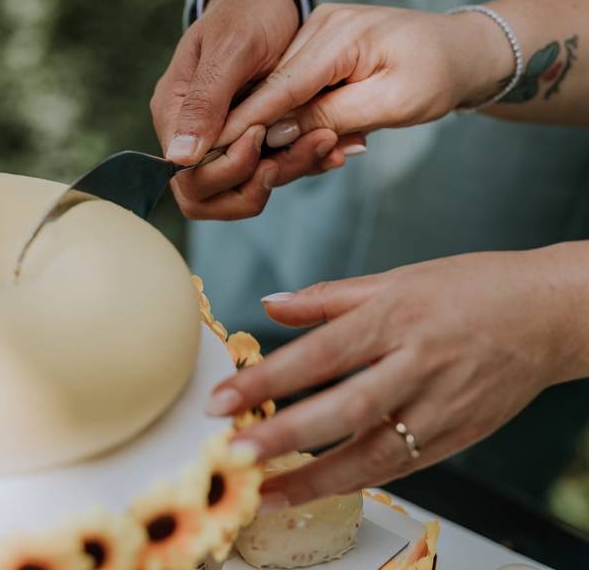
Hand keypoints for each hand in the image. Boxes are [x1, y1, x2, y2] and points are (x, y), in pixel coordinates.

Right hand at [151, 0, 355, 219]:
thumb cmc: (247, 13)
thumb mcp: (230, 51)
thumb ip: (205, 103)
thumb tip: (179, 158)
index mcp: (173, 113)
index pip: (187, 176)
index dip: (227, 170)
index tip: (264, 137)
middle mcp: (190, 134)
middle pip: (210, 194)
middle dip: (258, 182)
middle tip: (307, 147)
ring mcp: (218, 140)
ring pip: (243, 189)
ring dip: (289, 172)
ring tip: (330, 141)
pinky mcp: (247, 141)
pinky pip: (268, 170)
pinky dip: (300, 161)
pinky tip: (331, 142)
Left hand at [206, 243, 588, 507]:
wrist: (550, 314)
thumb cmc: (472, 289)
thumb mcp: (396, 279)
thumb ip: (327, 298)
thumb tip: (270, 305)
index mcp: (395, 317)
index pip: (319, 354)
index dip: (268, 381)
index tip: (222, 401)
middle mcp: (417, 364)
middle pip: (343, 408)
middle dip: (283, 436)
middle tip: (234, 454)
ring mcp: (441, 406)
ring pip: (373, 452)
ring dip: (314, 479)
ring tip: (265, 494)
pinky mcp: (457, 436)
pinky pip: (401, 466)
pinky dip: (356, 482)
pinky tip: (317, 490)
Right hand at [218, 3, 514, 146]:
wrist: (464, 51)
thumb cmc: (439, 74)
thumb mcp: (393, 103)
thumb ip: (331, 116)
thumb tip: (276, 135)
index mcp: (338, 33)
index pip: (279, 86)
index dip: (247, 123)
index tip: (216, 151)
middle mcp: (318, 27)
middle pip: (273, 93)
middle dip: (272, 137)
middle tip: (291, 169)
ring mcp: (315, 37)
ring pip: (282, 97)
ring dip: (297, 134)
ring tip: (340, 149)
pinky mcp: (317, 53)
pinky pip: (297, 94)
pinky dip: (308, 122)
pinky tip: (336, 138)